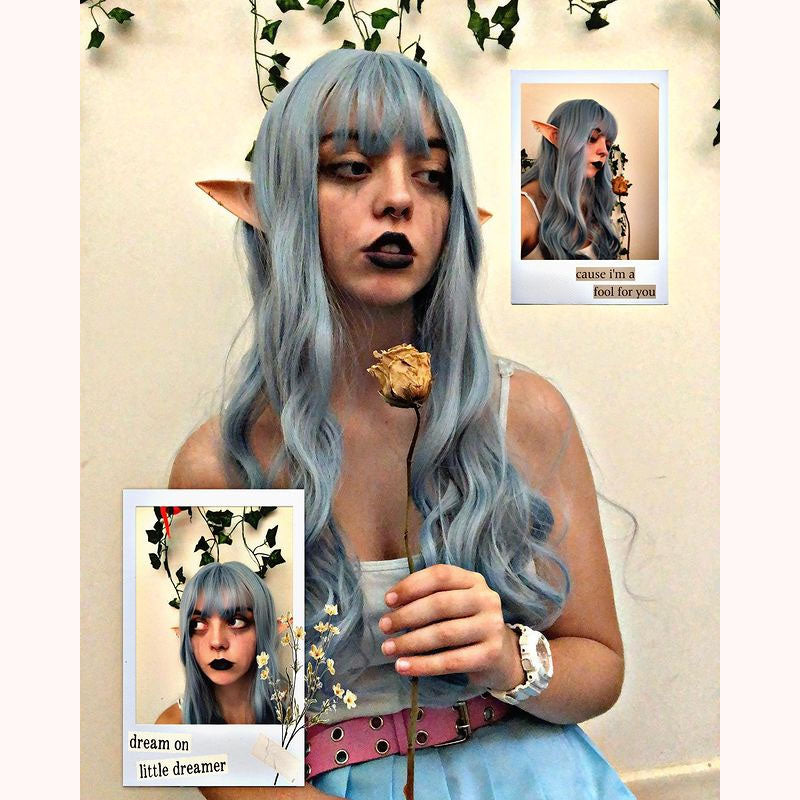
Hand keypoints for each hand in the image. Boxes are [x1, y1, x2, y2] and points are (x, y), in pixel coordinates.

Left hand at [378, 564, 524, 691]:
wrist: (502, 655)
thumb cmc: (467, 624)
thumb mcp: (454, 603)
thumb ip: (430, 597)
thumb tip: (392, 606)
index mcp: (473, 580)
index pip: (440, 575)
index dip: (412, 586)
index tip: (388, 600)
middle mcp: (486, 599)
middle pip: (440, 604)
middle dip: (406, 615)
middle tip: (383, 627)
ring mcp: (491, 626)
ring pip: (443, 633)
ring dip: (410, 642)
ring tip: (388, 648)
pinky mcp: (490, 654)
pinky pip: (450, 661)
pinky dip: (423, 665)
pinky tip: (403, 667)